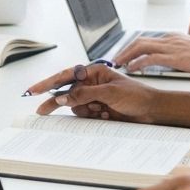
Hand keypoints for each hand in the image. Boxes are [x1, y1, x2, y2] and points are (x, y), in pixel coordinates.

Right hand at [24, 62, 159, 121]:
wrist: (154, 112)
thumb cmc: (138, 96)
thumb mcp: (110, 92)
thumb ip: (84, 94)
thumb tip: (63, 98)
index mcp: (93, 72)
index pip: (65, 76)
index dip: (48, 83)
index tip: (34, 90)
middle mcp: (91, 84)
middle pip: (66, 93)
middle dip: (58, 102)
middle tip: (42, 111)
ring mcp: (94, 97)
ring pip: (75, 106)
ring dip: (86, 110)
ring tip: (102, 111)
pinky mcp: (98, 109)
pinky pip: (84, 115)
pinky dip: (92, 116)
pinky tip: (106, 114)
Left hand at [115, 33, 189, 74]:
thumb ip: (178, 53)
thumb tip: (168, 61)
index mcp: (173, 37)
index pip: (146, 39)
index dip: (132, 47)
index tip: (124, 54)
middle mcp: (170, 39)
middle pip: (139, 41)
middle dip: (124, 49)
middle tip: (115, 59)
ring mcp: (172, 47)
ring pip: (140, 47)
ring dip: (126, 55)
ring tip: (118, 63)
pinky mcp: (175, 58)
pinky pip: (150, 58)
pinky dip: (137, 62)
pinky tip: (131, 68)